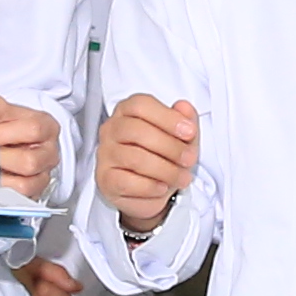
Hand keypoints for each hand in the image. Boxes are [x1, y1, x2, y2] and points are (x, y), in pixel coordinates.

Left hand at [0, 95, 58, 198]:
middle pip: (30, 161)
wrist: (10, 137)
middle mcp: (49, 152)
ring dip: (1, 176)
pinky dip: (3, 191)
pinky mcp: (34, 192)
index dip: (2, 134)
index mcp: (47, 127)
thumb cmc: (9, 123)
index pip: (33, 130)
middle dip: (1, 157)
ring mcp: (43, 174)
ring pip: (26, 184)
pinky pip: (20, 199)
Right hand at [96, 92, 199, 232]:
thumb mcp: (180, 136)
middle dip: (170, 146)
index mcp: (127, 111)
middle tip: (189, 159)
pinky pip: (126, 182)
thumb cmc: (163, 156)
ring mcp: (106, 154)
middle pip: (136, 130)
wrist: (150, 190)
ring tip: (182, 177)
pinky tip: (162, 188)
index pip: (141, 105)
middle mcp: (112, 129)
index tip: (190, 132)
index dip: (167, 117)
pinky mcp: (105, 180)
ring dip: (165, 170)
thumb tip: (184, 107)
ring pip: (134, 158)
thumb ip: (184, 119)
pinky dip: (150, 187)